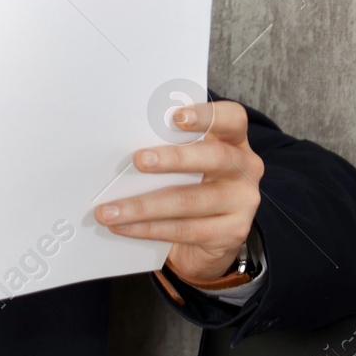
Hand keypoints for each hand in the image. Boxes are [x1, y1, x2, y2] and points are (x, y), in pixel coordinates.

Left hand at [94, 99, 262, 280]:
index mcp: (234, 141)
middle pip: (215, 158)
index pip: (232, 119)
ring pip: (190, 201)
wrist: (210, 240)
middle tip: (138, 159)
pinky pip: (184, 230)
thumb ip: (171, 148)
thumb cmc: (193, 186)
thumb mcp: (189, 163)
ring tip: (110, 210)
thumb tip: (123, 146)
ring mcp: (243, 202)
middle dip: (173, 159)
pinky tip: (123, 227)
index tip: (176, 117)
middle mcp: (245, 168)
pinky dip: (148, 228)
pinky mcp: (233, 233)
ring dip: (143, 206)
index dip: (207, 115)